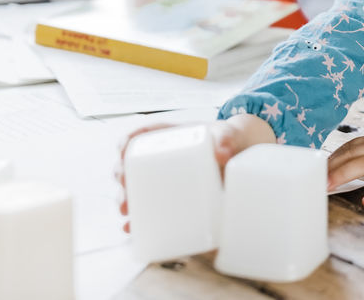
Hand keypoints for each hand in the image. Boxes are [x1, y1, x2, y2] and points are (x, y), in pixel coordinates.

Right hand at [113, 114, 275, 232]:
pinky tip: (131, 228)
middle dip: (121, 175)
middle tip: (124, 185)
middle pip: (131, 163)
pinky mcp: (172, 198)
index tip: (122, 149)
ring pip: (135, 187)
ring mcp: (164, 179)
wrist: (242, 156)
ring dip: (125, 199)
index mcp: (170, 137)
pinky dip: (138, 218)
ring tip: (126, 211)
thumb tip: (223, 154)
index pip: (141, 135)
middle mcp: (161, 158)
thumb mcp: (227, 135)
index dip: (126, 141)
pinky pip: (149, 207)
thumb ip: (227, 140)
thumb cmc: (229, 141)